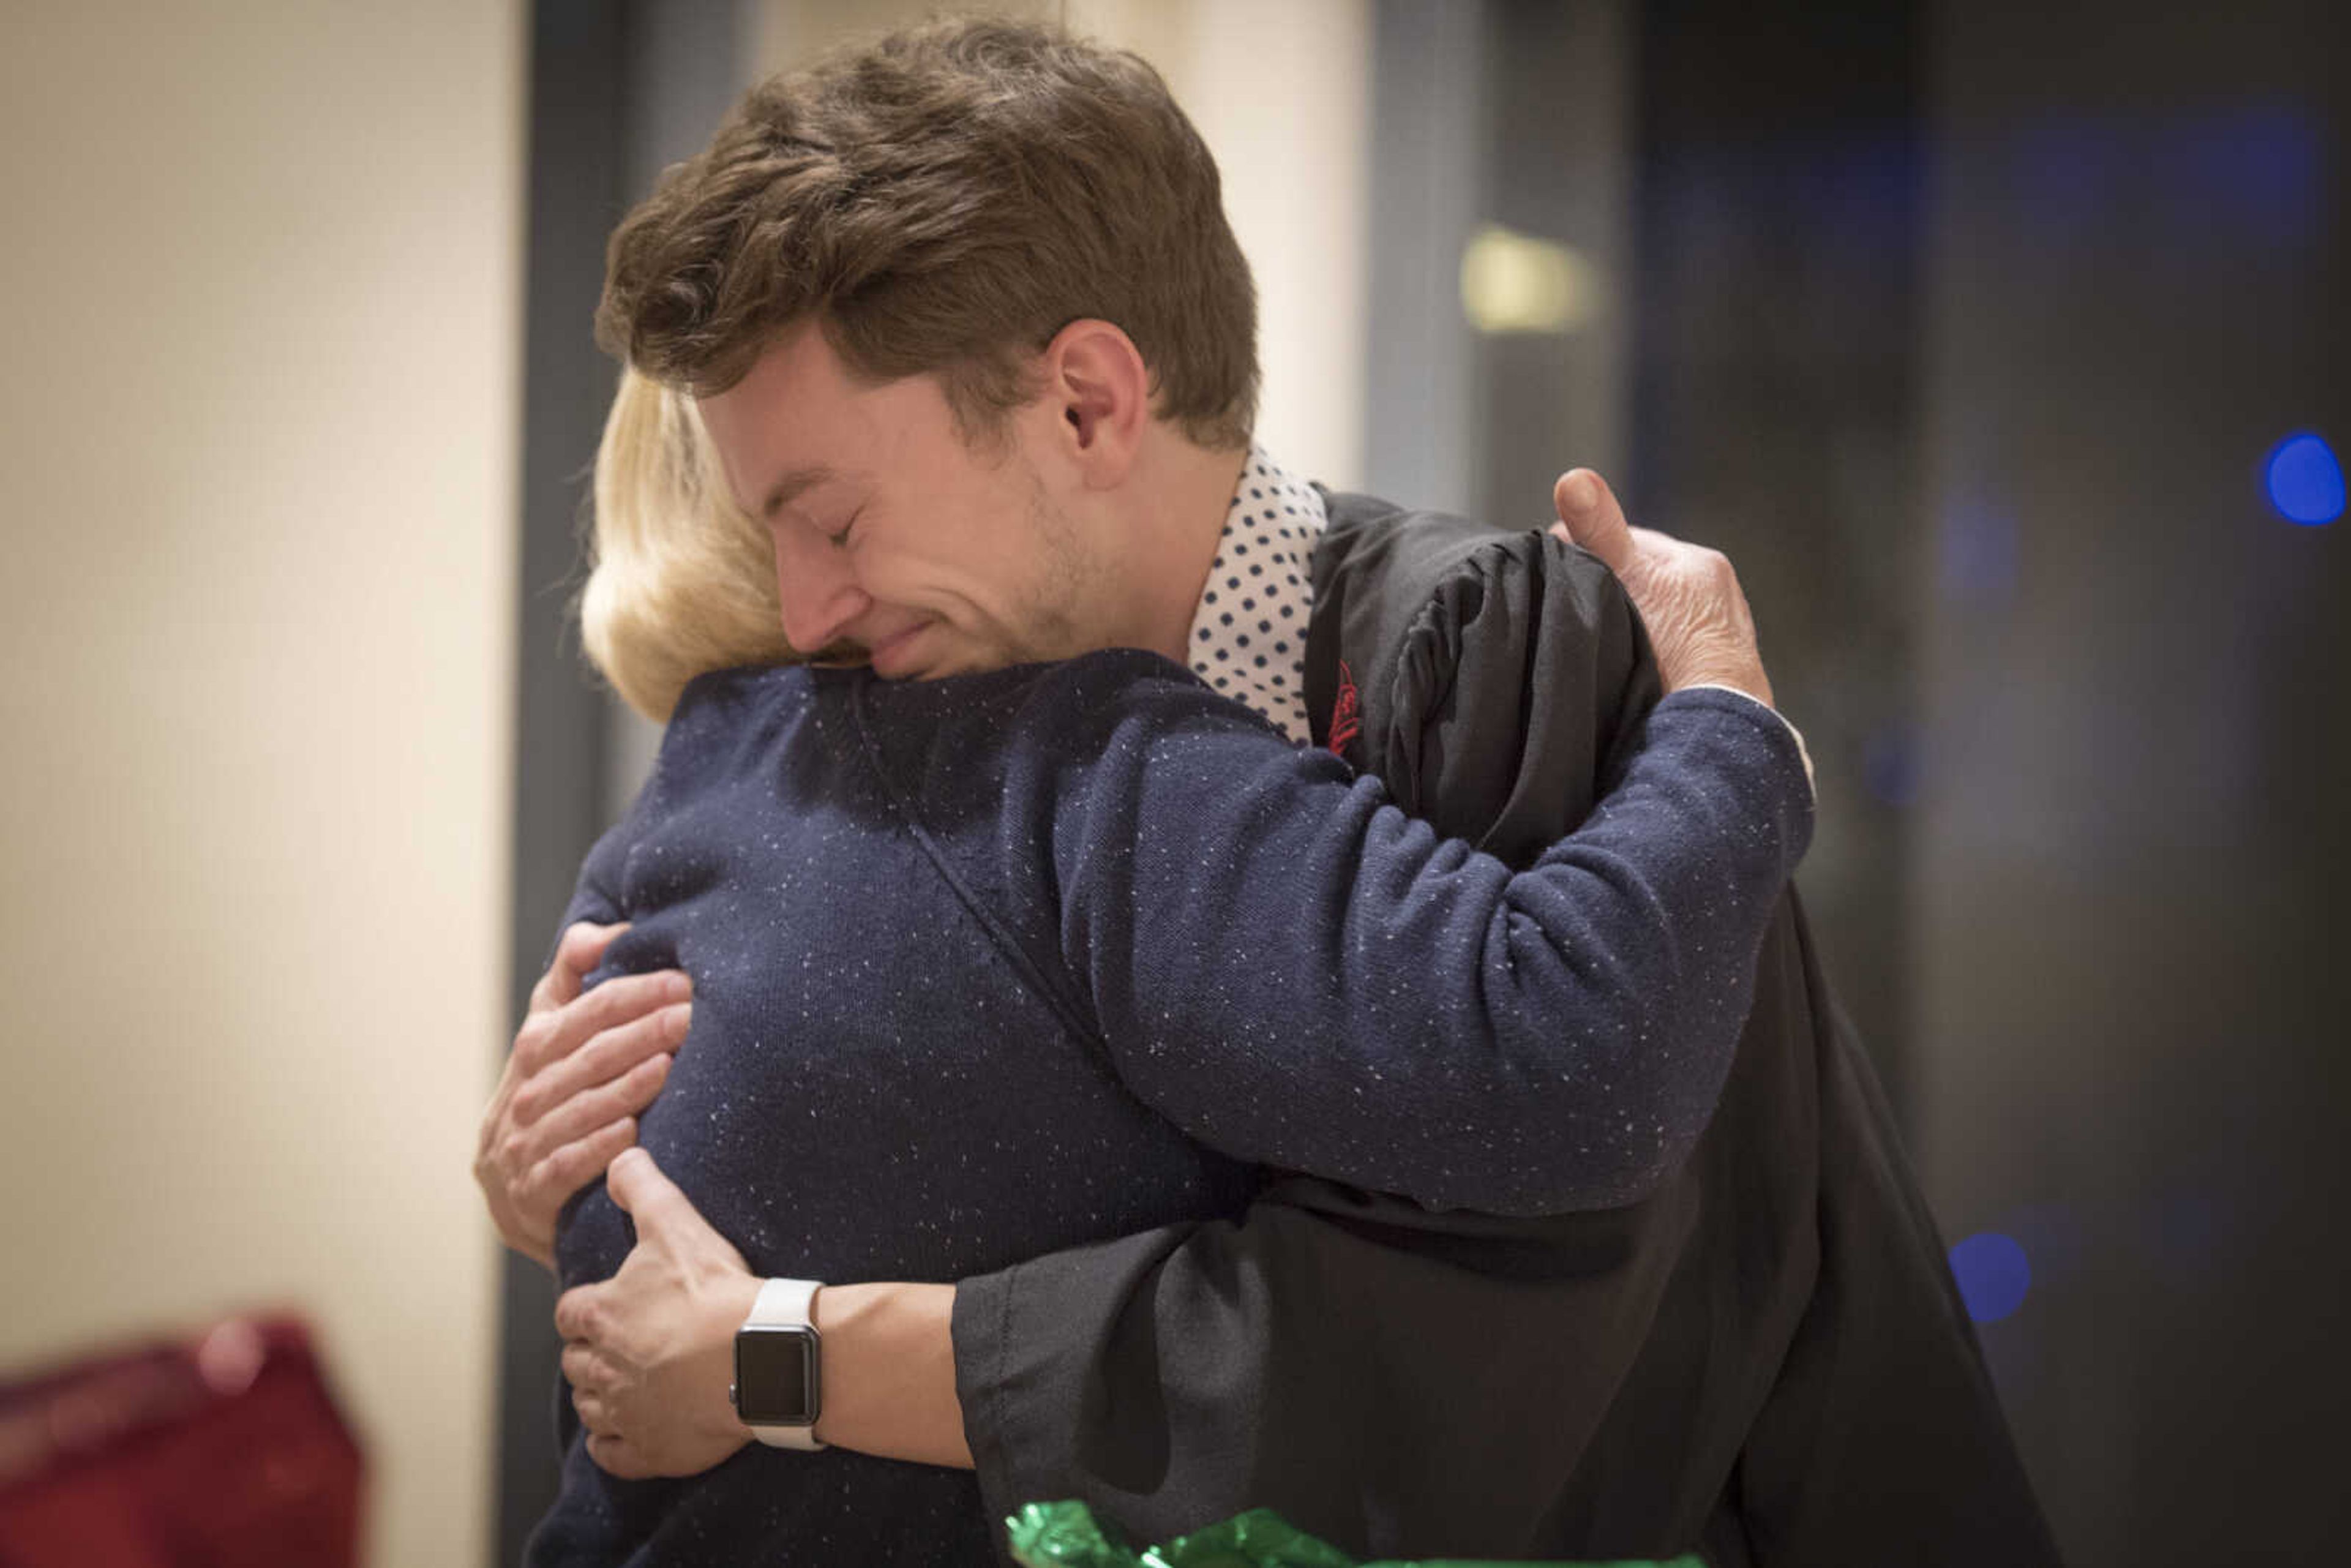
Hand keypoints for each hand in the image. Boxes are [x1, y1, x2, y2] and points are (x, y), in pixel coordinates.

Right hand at [475, 922, 689, 1268]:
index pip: (584, 1012)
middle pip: (587, 1056)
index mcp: (533, 1047)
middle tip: (690, 1016)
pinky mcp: (531, 1192)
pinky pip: (564, 1166)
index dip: (632, 994)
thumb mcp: (549, 1033)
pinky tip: (631, 1133)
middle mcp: (524, 1092)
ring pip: (577, 1109)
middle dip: (641, 1033)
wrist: (512, 1193)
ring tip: (669, 1066)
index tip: (680, 981)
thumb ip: (573, 979)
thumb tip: (605, 931)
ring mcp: (523, 1144)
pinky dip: (596, 1149)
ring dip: (624, 1087)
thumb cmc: (547, 1095)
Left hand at [556, 1148, 759, 1478]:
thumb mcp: (676, 1223)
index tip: (607, 1305)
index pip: (570, 1313)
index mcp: (600, 1315)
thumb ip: (643, 1187)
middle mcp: (602, 1368)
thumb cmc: (715, 1289)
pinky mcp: (650, 1449)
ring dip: (602, 1394)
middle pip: (576, 1363)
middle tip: (625, 1342)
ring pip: (590, 1407)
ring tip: (631, 1382)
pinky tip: (634, 1428)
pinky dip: (615, 1443)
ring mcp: (625, 1412)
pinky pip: (612, 1454)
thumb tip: (621, 1154)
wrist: (760, 1354)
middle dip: (592, 1352)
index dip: (586, 1308)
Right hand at [1550, 468, 1773, 708]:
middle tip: (1574, 598)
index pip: (1634, 540)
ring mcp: (1725, 638)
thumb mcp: (1629, 579)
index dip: (1590, 545)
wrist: (1714, 718)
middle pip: (1652, 579)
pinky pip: (1677, 653)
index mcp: (1701, 564)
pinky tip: (1634, 669)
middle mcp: (1721, 596)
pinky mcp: (1721, 679)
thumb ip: (1602, 531)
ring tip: (1601, 638)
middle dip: (1617, 584)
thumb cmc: (1675, 648)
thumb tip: (1574, 476)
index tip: (1556, 555)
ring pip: (1665, 617)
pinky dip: (1655, 654)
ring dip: (1637, 621)